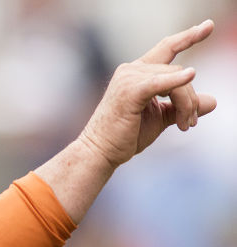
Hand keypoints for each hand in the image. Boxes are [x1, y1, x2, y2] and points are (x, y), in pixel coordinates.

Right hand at [79, 19, 216, 167]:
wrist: (101, 152)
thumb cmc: (125, 136)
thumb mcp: (160, 118)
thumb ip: (182, 107)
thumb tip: (212, 102)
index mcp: (137, 73)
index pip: (166, 48)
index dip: (188, 37)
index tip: (208, 26)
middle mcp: (131, 70)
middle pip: (177, 70)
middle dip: (190, 98)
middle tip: (191, 123)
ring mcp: (128, 79)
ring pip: (174, 79)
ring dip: (186, 104)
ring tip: (185, 125)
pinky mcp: (129, 92)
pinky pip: (159, 83)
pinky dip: (176, 81)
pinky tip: (190, 76)